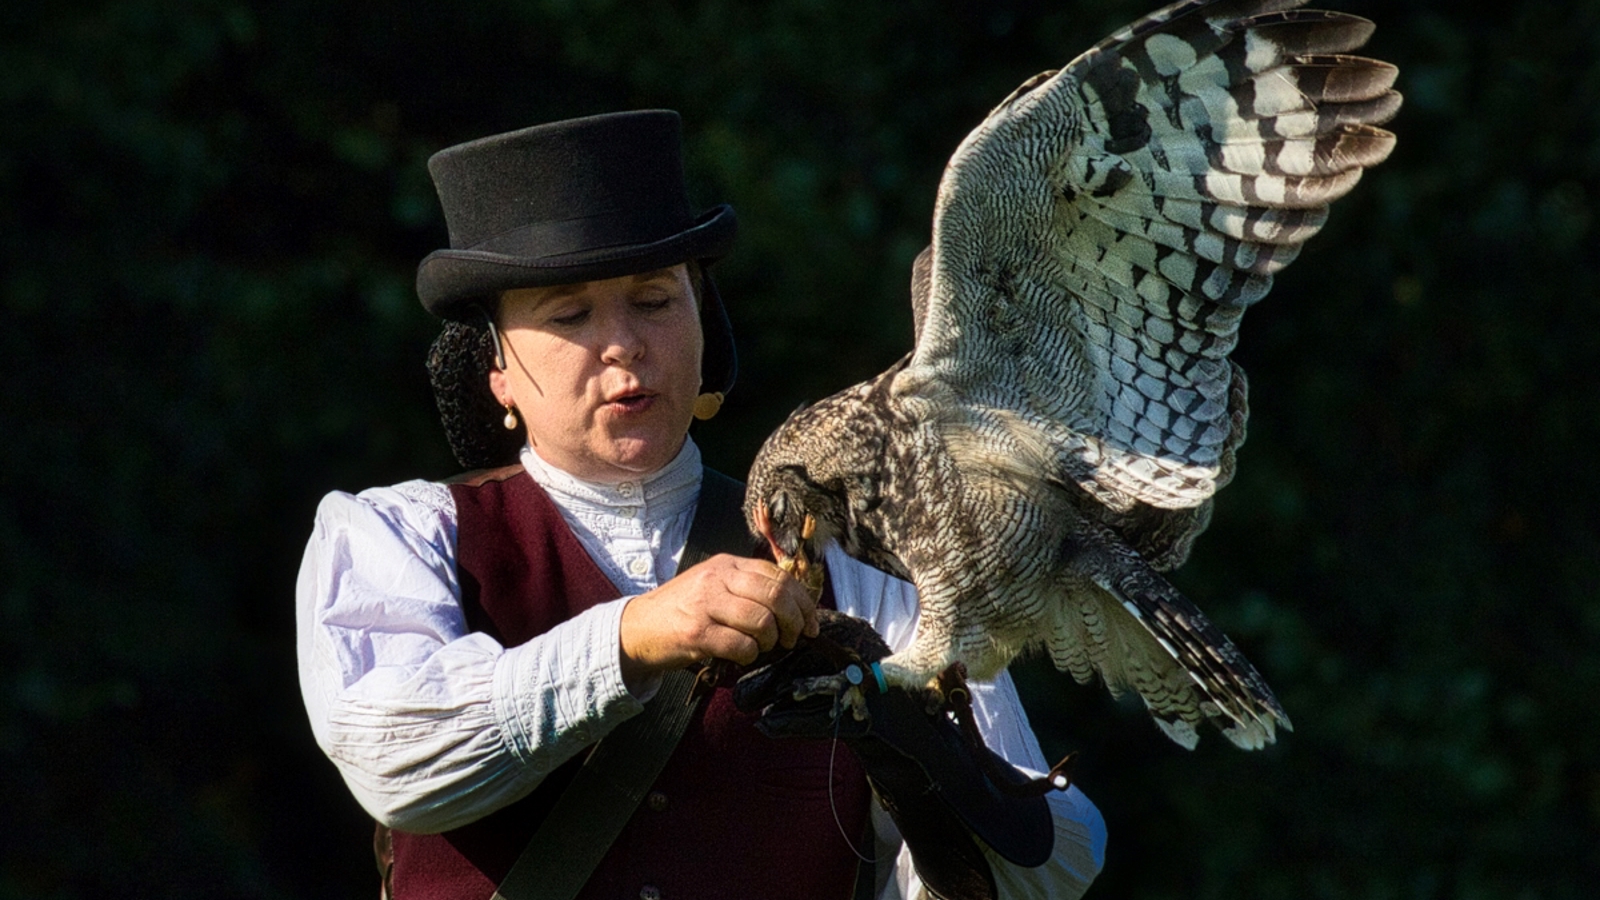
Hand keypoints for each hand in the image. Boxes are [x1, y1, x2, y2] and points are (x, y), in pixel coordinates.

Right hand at [618, 553, 819, 688]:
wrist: (638, 627)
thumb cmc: (682, 609)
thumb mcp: (714, 585)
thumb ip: (747, 588)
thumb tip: (796, 606)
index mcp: (727, 564)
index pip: (779, 576)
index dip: (802, 601)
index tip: (810, 622)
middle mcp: (717, 578)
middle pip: (777, 595)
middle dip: (795, 622)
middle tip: (793, 639)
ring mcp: (705, 604)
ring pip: (763, 621)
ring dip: (771, 641)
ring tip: (762, 647)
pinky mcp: (696, 632)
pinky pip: (742, 645)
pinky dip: (750, 655)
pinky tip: (741, 655)